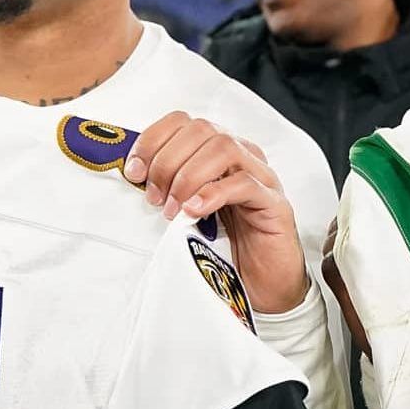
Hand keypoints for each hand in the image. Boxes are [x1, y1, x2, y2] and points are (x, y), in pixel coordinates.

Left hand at [124, 112, 310, 314]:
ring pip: (224, 148)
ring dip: (188, 176)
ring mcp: (262, 177)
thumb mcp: (187, 212)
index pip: (184, 122)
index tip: (134, 172)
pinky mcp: (275, 203)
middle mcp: (243, 157)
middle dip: (168, 161)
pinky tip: (194, 212)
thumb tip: (134, 176)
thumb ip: (168, 189)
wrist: (263, 286)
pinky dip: (213, 193)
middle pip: (202, 130)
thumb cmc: (225, 248)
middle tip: (154, 198)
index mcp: (219, 153)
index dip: (153, 140)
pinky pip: (245, 184)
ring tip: (172, 210)